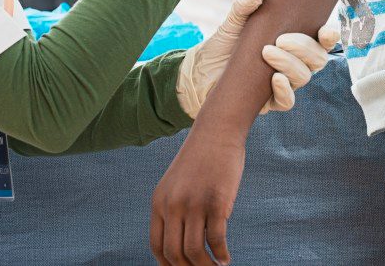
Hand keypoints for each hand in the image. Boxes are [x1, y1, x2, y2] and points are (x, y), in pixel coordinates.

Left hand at [150, 131, 243, 264]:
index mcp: (159, 202)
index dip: (168, 265)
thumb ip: (174, 209)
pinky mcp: (217, 202)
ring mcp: (194, 204)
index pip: (158, 246)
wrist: (217, 131)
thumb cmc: (200, 159)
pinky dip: (222, 254)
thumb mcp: (176, 184)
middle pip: (175, 253)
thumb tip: (182, 244)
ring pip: (195, 251)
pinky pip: (216, 240)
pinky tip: (226, 258)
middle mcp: (173, 205)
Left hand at [177, 0, 339, 117]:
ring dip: (290, 64)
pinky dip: (285, 90)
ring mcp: (283, 83)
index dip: (329, 37)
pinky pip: (287, 101)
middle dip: (304, 48)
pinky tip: (274, 79)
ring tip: (266, 52)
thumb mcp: (233, 22)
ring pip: (304, 77)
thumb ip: (244, 5)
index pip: (321, 41)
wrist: (201, 72)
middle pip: (317, 59)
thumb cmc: (224, 45)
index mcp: (292, 42)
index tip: (325, 31)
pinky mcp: (269, 101)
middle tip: (280, 39)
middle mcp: (293, 63)